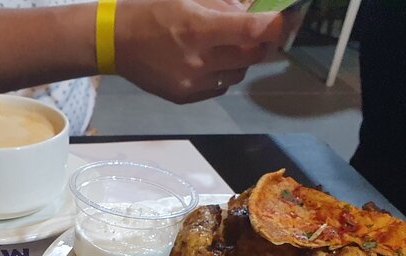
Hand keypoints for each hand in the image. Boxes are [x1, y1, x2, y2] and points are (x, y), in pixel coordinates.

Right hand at [115, 0, 287, 102]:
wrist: (115, 41)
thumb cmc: (153, 10)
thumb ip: (226, 4)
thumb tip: (256, 11)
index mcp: (199, 29)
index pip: (253, 31)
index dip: (277, 26)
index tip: (290, 19)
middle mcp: (198, 61)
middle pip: (252, 56)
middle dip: (260, 42)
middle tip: (256, 32)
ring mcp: (192, 83)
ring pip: (238, 74)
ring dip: (241, 59)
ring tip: (225, 46)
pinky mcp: (185, 97)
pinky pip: (219, 87)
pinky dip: (222, 73)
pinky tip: (207, 61)